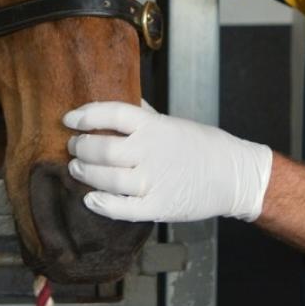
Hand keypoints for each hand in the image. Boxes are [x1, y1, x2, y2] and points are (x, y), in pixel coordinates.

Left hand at [63, 101, 271, 222]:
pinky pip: (123, 209)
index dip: (86, 116)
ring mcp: (154, 181)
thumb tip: (119, 96)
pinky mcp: (158, 207)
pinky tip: (90, 199)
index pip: (112, 113)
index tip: (69, 119)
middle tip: (73, 147)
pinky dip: (102, 205)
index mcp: (154, 126)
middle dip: (81, 148)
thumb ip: (143, 113)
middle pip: (104, 148)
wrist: (234, 176)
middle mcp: (151, 151)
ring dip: (86, 173)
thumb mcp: (172, 121)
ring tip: (76, 169)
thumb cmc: (203, 146)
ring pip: (108, 178)